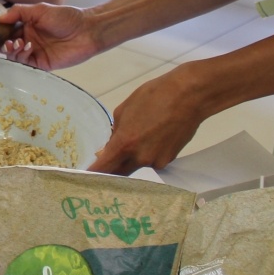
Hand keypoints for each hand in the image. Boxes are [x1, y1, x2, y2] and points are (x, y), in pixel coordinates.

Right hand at [0, 3, 101, 70]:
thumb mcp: (39, 9)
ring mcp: (35, 52)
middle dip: (4, 45)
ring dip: (13, 50)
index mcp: (26, 26)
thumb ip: (18, 12)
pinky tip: (29, 47)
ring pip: (14, 56)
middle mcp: (28, 39)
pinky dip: (22, 56)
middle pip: (8, 46)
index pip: (7, 32)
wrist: (87, 30)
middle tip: (9, 42)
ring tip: (20, 43)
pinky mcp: (42, 64)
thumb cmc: (65, 17)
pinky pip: (26, 63)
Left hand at [90, 65, 211, 172]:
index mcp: (125, 144)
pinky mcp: (169, 160)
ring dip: (131, 158)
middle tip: (104, 161)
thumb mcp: (124, 111)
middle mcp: (140, 158)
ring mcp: (157, 161)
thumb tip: (108, 149)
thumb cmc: (153, 97)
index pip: (104, 168)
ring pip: (137, 166)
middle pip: (120, 172)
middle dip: (111, 169)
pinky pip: (151, 161)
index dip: (93, 174)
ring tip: (137, 136)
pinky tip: (151, 137)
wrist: (188, 96)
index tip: (85, 178)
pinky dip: (146, 154)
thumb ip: (114, 133)